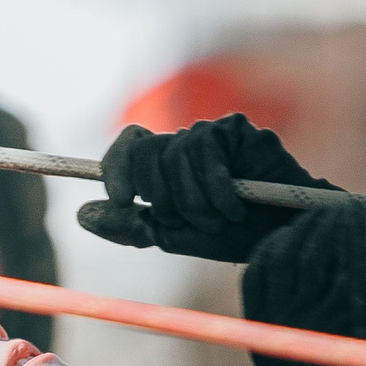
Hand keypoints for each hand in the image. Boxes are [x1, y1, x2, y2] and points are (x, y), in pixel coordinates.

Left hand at [77, 114, 334, 263]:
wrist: (284, 237)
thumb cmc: (234, 237)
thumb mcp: (175, 235)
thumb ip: (132, 224)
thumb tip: (82, 214)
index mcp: (166, 165)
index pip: (129, 147)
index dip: (117, 168)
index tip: (124, 199)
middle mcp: (185, 143)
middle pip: (147, 149)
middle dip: (162, 195)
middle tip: (188, 220)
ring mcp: (212, 133)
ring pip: (176, 153)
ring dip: (194, 199)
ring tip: (222, 219)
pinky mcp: (237, 128)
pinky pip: (206, 148)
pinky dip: (215, 186)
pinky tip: (234, 206)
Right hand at [241, 202, 365, 365]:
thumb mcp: (288, 353)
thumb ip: (287, 314)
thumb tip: (300, 266)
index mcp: (260, 330)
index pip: (259, 270)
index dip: (278, 243)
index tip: (295, 229)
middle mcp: (281, 323)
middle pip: (289, 256)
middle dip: (307, 227)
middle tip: (325, 211)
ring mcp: (314, 321)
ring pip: (319, 256)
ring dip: (332, 227)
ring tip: (345, 211)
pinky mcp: (349, 322)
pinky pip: (349, 269)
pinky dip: (355, 242)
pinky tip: (362, 228)